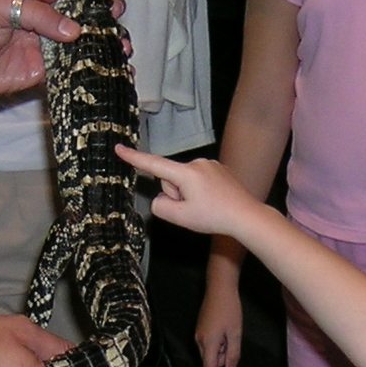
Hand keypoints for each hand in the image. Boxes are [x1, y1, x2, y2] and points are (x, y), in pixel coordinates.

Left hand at [0, 0, 113, 99]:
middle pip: (81, 12)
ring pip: (83, 42)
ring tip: (122, 45)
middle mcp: (44, 19)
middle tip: (116, 11)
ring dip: (104, 42)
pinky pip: (73, 70)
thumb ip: (36, 15)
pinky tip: (113, 72)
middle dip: (103, 10)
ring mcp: (46, 46)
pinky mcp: (44, 72)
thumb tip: (73, 31)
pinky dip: (94, 71)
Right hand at [119, 147, 260, 237]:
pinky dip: (202, 191)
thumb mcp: (180, 217)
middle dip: (177, 195)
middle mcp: (198, 163)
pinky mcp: (219, 169)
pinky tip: (215, 201)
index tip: (119, 148)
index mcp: (186, 172)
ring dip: (190, 194)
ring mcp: (210, 165)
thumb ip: (160, 206)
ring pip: (186, 181)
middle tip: (195, 210)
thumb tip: (161, 198)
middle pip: (171, 180)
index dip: (133, 158)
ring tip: (207, 206)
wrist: (246, 216)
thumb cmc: (214, 217)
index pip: (153, 164)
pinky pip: (200, 180)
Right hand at [195, 282, 245, 366]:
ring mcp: (199, 334)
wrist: (219, 288)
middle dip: (221, 363)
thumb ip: (232, 353)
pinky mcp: (201, 328)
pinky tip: (227, 334)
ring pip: (210, 352)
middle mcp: (199, 340)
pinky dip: (219, 345)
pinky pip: (209, 344)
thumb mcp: (235, 333)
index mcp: (208, 343)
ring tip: (232, 335)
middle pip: (210, 361)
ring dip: (222, 352)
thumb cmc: (230, 310)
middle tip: (234, 351)